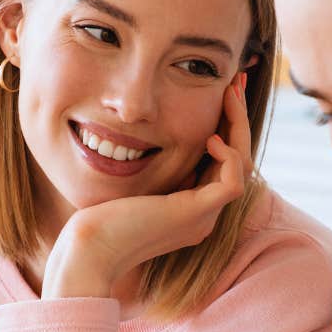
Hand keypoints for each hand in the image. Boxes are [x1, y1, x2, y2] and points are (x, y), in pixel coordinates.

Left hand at [41, 72, 253, 298]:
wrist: (89, 249)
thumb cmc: (99, 217)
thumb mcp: (133, 180)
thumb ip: (153, 164)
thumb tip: (154, 129)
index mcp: (192, 206)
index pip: (223, 161)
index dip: (227, 124)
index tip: (224, 90)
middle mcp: (204, 213)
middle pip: (240, 160)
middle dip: (238, 118)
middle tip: (236, 82)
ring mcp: (203, 217)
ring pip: (243, 168)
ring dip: (238, 128)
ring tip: (229, 95)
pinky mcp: (195, 216)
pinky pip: (232, 184)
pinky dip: (228, 157)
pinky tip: (210, 137)